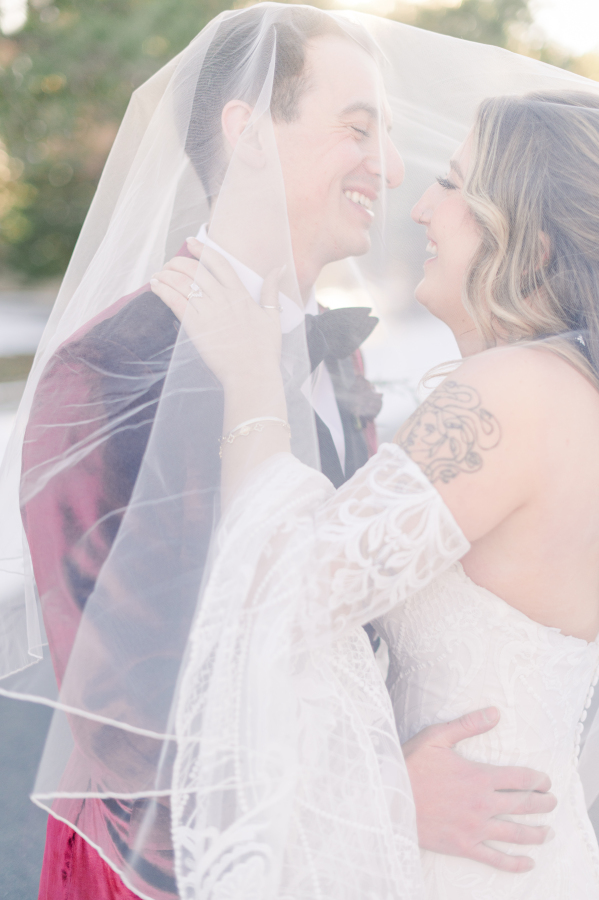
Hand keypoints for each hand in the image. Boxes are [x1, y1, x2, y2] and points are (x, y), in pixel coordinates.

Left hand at [150, 238, 283, 389]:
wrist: (252, 374)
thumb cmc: (264, 350)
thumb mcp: (273, 317)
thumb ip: (271, 291)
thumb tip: (279, 268)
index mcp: (240, 294)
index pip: (219, 263)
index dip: (203, 249)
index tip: (191, 241)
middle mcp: (222, 298)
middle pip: (195, 270)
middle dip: (178, 262)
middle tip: (169, 263)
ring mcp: (208, 311)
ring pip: (182, 283)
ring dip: (166, 275)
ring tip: (158, 274)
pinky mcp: (195, 327)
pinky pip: (175, 302)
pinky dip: (162, 291)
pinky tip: (155, 286)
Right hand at [403, 707, 556, 872]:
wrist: (387, 797)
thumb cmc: (410, 764)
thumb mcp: (437, 737)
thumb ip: (468, 725)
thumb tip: (495, 712)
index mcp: (478, 777)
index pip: (520, 779)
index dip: (538, 780)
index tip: (547, 781)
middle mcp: (482, 804)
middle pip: (523, 806)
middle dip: (543, 804)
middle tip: (552, 803)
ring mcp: (474, 828)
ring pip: (515, 833)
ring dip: (536, 833)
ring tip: (548, 832)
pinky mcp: (463, 846)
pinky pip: (495, 859)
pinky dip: (515, 863)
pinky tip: (528, 862)